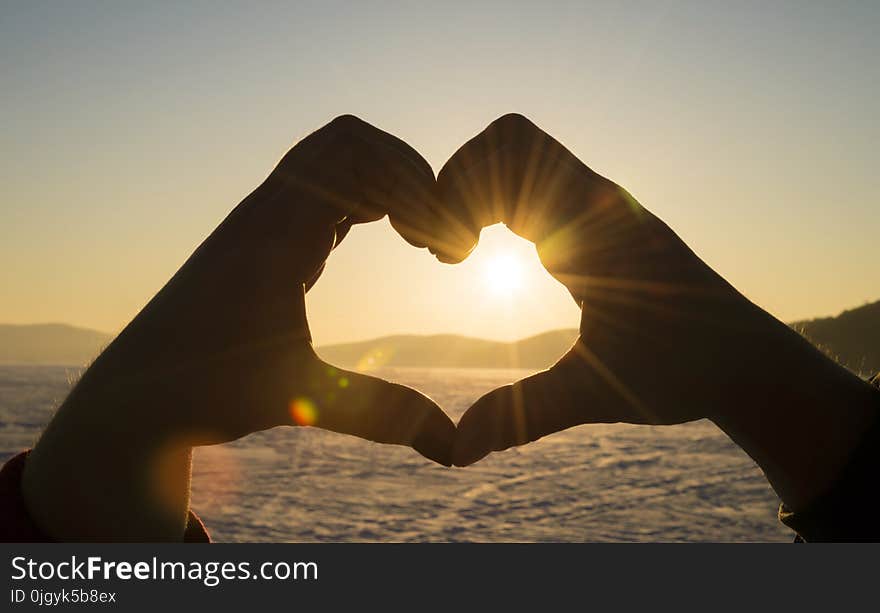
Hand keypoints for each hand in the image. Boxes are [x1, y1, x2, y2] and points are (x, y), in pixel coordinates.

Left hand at [23, 116, 453, 539]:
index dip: (417, 189)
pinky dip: (364, 198)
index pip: (357, 158)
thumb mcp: (300, 398)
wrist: (134, 394)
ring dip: (384, 183)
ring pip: (333, 159)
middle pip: (349, 141)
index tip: (443, 251)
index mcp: (275, 234)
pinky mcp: (264, 238)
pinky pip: (321, 188)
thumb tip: (455, 447)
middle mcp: (267, 212)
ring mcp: (263, 220)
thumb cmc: (205, 392)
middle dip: (407, 173)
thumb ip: (380, 414)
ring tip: (417, 237)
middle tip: (435, 233)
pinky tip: (384, 235)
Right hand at [432, 114, 876, 509]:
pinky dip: (495, 202)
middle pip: (507, 141)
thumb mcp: (597, 395)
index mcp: (594, 226)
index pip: (512, 150)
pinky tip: (487, 253)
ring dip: (475, 190)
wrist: (747, 362)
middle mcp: (597, 202)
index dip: (459, 187)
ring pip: (520, 156)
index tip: (451, 259)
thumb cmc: (685, 373)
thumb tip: (454, 451)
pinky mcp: (596, 222)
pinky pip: (535, 181)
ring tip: (459, 254)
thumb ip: (523, 414)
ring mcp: (597, 207)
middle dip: (457, 184)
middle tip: (446, 254)